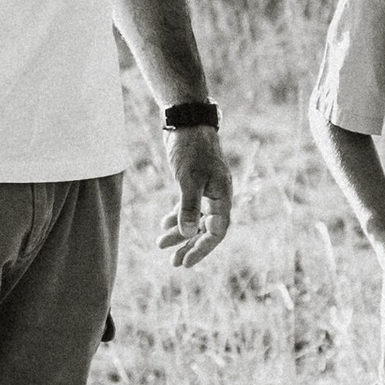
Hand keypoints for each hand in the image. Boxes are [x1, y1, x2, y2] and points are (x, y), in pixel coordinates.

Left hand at [156, 124, 232, 267]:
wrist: (188, 121)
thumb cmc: (191, 149)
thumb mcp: (188, 178)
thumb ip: (189, 206)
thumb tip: (187, 233)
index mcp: (222, 196)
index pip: (216, 232)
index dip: (202, 249)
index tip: (186, 263)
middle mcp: (217, 196)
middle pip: (206, 229)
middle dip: (190, 246)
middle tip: (174, 263)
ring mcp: (206, 190)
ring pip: (195, 219)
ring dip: (180, 233)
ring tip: (162, 245)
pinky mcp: (195, 183)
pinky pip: (189, 207)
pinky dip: (177, 217)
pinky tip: (164, 225)